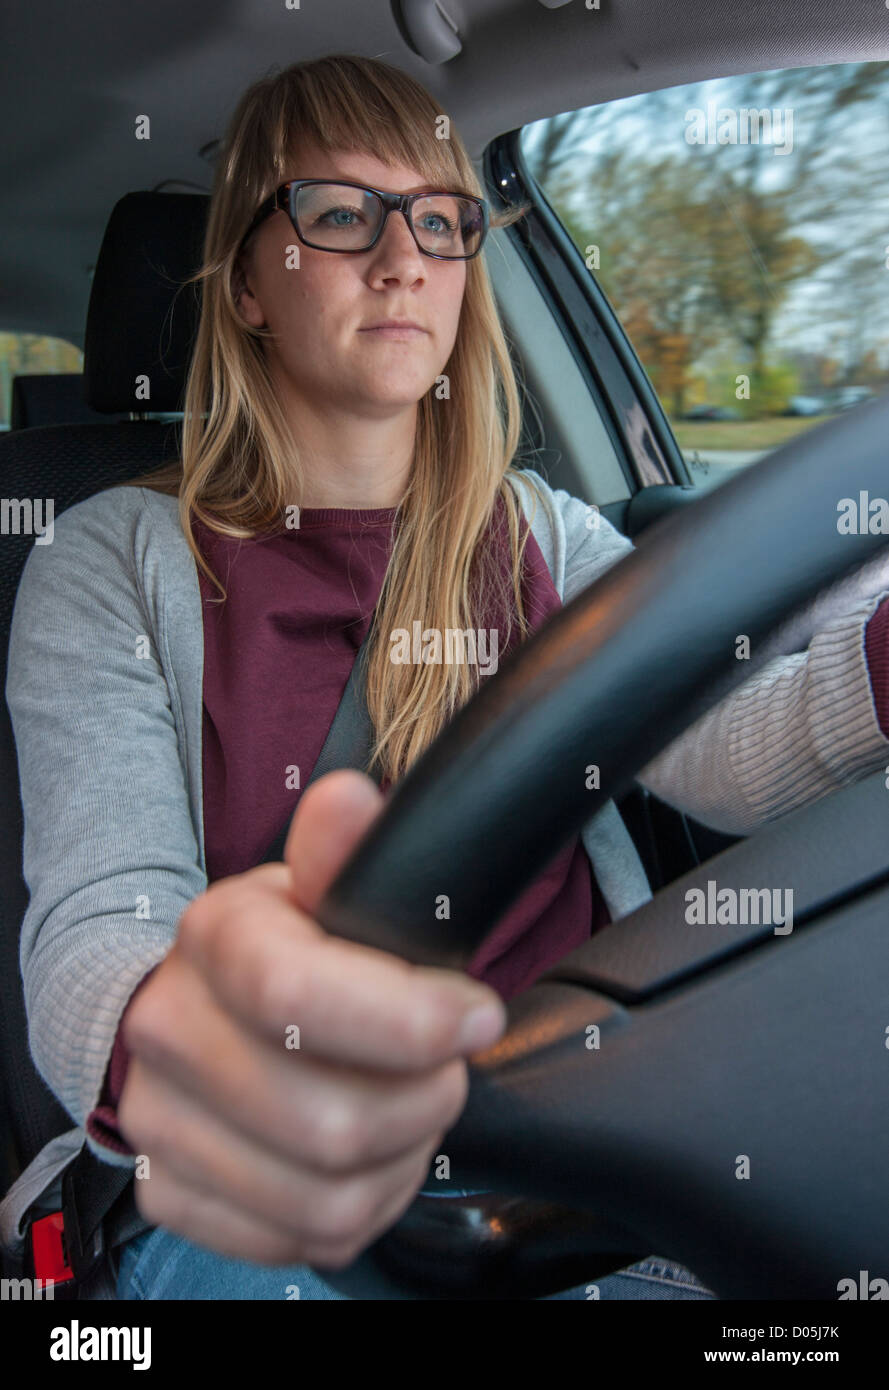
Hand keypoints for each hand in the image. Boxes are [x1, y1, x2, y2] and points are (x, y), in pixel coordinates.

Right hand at [118, 768, 506, 1267]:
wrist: (191, 1010)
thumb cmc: (281, 950)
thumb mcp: (318, 891)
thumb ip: (341, 855)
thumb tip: (351, 799)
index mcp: (212, 940)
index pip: (298, 998)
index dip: (409, 1020)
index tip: (475, 1014)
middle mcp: (168, 1033)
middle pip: (330, 1121)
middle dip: (423, 1099)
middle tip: (442, 1067)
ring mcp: (161, 1123)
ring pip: (325, 1195)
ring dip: (400, 1158)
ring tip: (409, 1109)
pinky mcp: (171, 1193)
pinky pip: (301, 1237)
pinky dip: (361, 1207)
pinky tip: (367, 1157)